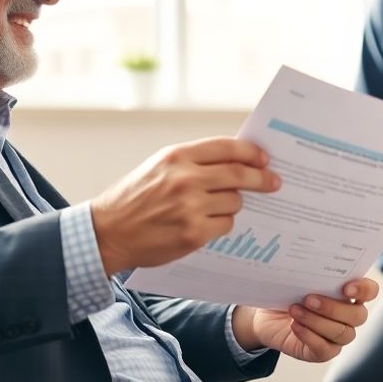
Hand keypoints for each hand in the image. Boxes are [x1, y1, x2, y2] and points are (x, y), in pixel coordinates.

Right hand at [89, 137, 280, 274]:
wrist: (108, 232)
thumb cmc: (134, 198)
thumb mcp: (159, 167)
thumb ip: (193, 161)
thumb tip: (235, 160)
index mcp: (177, 156)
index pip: (227, 148)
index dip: (251, 152)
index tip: (264, 158)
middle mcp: (185, 179)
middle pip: (239, 174)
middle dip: (261, 178)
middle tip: (274, 182)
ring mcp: (190, 207)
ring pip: (234, 202)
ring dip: (234, 204)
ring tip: (218, 206)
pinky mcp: (193, 233)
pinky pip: (225, 225)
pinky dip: (222, 224)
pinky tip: (206, 223)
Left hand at [234, 278, 378, 362]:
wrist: (265, 316)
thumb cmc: (285, 293)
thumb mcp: (295, 279)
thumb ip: (308, 270)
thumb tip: (306, 260)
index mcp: (349, 293)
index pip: (370, 291)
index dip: (364, 289)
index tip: (346, 288)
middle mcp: (349, 316)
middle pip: (358, 315)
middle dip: (333, 307)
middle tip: (309, 299)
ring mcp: (338, 336)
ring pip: (342, 333)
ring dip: (317, 321)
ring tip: (295, 310)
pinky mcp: (323, 352)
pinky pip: (325, 349)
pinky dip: (309, 336)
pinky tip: (294, 326)